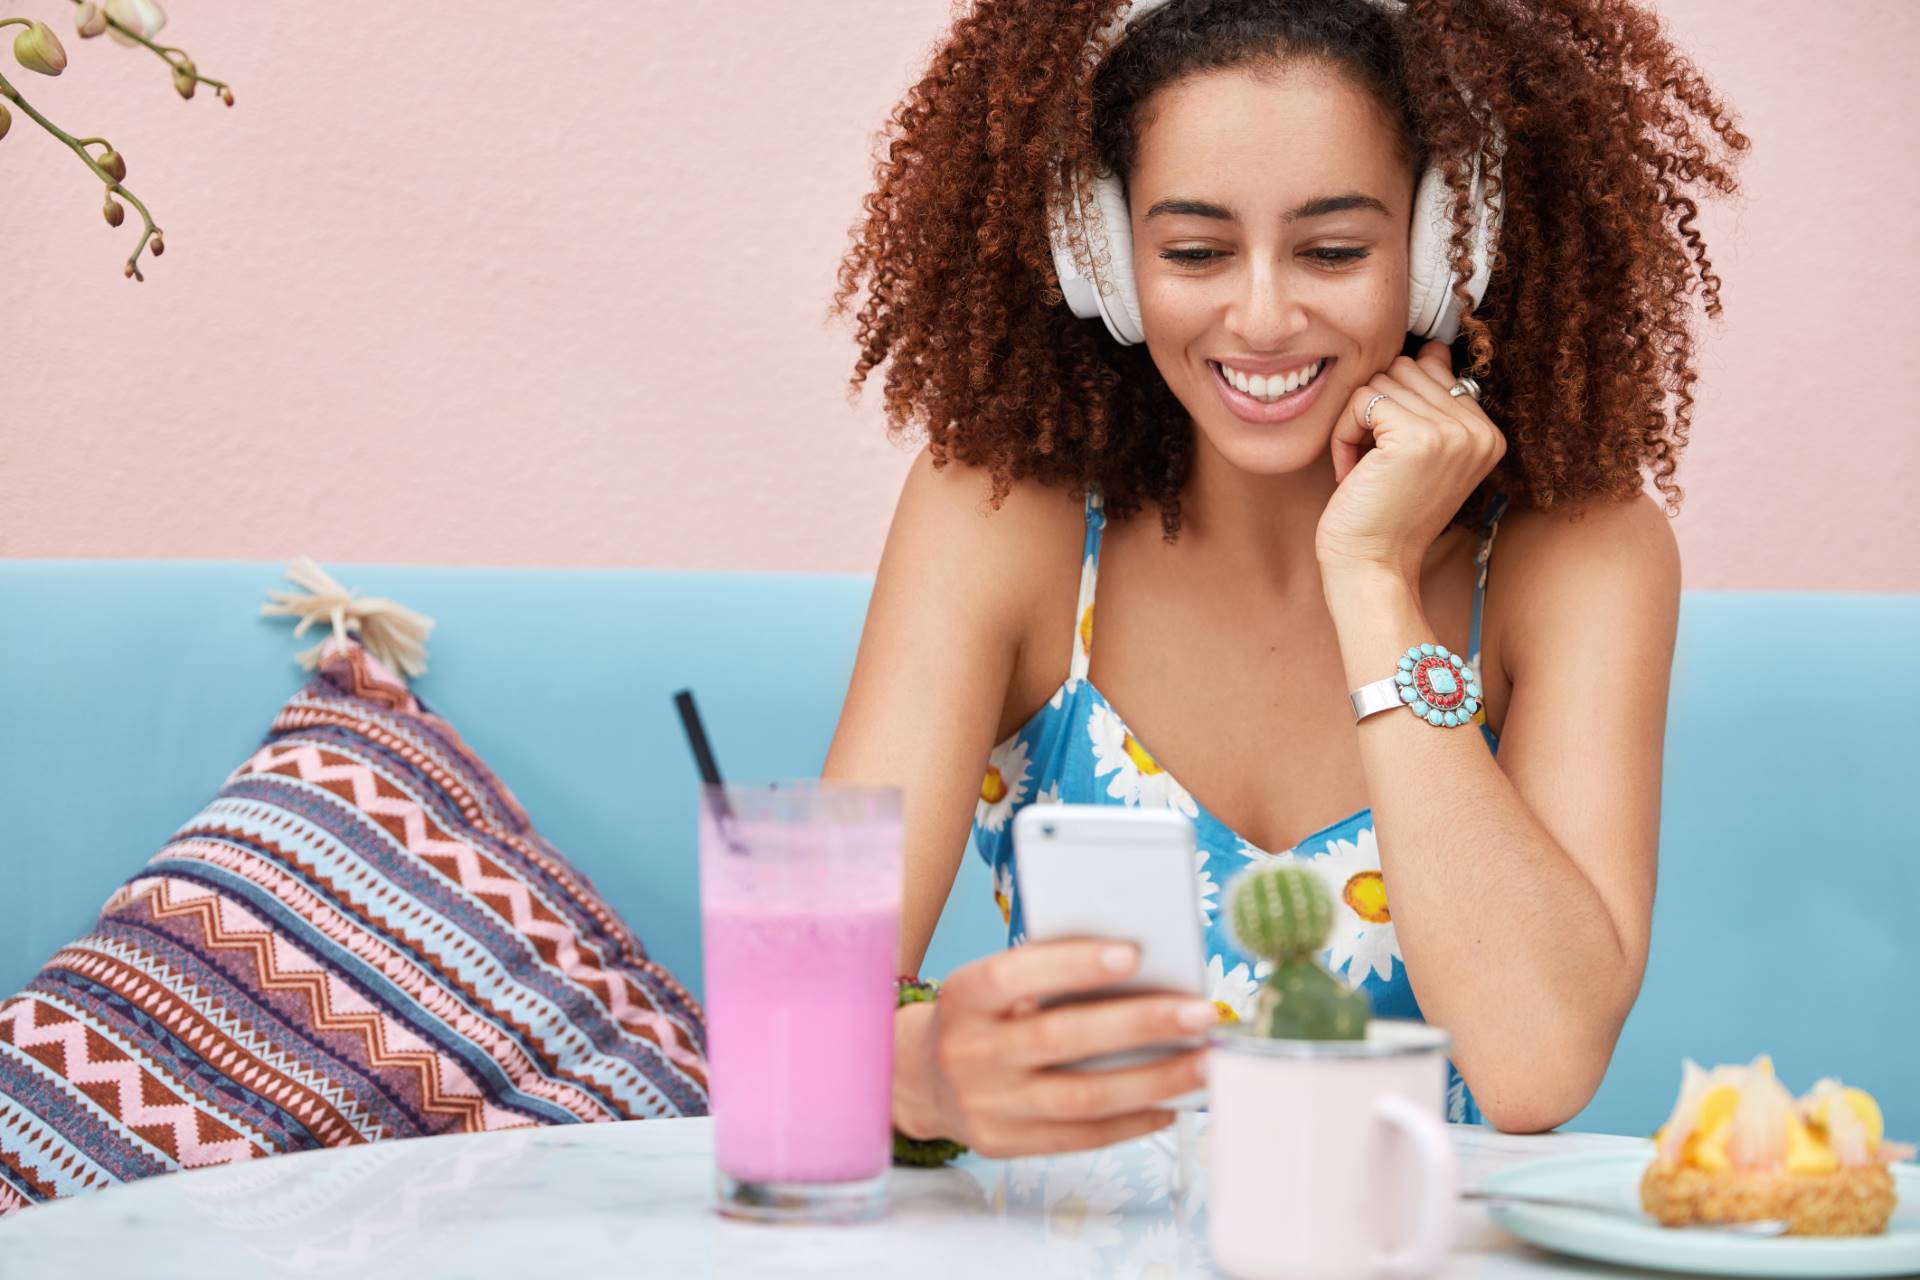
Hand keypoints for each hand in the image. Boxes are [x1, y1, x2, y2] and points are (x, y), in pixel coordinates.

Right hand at [893, 940, 1214, 1157]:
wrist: (921, 1078)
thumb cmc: (981, 1016)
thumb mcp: (993, 983)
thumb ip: (1047, 973)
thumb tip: (1139, 970)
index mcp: (964, 997)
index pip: (1015, 976)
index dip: (1073, 964)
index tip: (1133, 953)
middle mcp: (970, 1051)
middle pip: (1060, 1037)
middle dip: (1138, 1024)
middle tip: (1199, 1013)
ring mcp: (986, 1104)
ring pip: (1080, 1097)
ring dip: (1152, 1080)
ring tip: (1204, 1063)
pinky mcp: (1004, 1144)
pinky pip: (1079, 1137)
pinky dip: (1131, 1121)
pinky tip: (1170, 1103)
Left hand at [1317, 341, 1507, 584]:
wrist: (1372, 567)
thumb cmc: (1385, 515)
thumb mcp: (1418, 453)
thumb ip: (1430, 400)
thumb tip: (1434, 347)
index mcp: (1488, 433)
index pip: (1431, 370)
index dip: (1395, 408)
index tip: (1392, 457)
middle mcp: (1480, 430)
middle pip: (1404, 369)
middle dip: (1374, 411)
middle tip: (1374, 464)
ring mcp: (1453, 433)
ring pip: (1381, 382)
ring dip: (1356, 424)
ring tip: (1365, 471)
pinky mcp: (1417, 437)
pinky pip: (1362, 400)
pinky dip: (1343, 435)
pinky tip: (1353, 474)